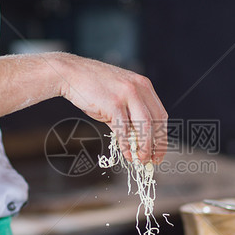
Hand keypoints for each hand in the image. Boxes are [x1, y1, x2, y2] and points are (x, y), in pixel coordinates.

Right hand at [53, 54, 167, 163]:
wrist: (71, 74)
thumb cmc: (93, 88)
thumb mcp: (117, 98)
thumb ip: (128, 117)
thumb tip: (136, 142)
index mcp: (144, 85)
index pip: (161, 114)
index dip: (162, 136)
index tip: (159, 151)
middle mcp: (139, 88)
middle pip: (157, 121)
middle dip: (157, 144)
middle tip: (153, 160)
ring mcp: (127, 94)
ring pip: (146, 126)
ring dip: (145, 146)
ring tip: (141, 159)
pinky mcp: (114, 103)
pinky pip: (125, 129)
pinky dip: (127, 145)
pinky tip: (126, 154)